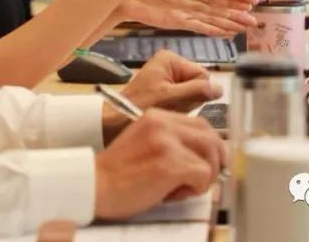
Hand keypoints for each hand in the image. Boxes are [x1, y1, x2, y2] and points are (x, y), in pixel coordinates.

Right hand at [94, 109, 224, 219]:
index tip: (209, 162)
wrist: (93, 185)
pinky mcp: (170, 164)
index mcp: (156, 116)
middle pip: (212, 137)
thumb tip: (205, 154)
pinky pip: (204, 175)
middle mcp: (163, 124)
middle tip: (204, 179)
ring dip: (204, 177)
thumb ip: (171, 141)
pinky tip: (173, 192)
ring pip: (211, 156)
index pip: (200, 124)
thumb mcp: (144, 143)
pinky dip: (195, 189)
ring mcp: (167, 142)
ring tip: (181, 187)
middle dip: (215, 161)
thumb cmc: (117, 173)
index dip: (210, 145)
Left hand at [100, 50, 222, 142]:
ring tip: (169, 112)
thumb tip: (220, 88)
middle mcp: (170, 65)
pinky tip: (167, 114)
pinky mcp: (166, 92)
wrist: (115, 124)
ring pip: (194, 95)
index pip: (203, 75)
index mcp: (170, 59)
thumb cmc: (138, 108)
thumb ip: (197, 91)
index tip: (184, 103)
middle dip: (191, 101)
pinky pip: (185, 102)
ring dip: (185, 107)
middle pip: (199, 85)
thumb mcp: (171, 99)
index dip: (198, 92)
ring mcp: (168, 79)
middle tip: (174, 109)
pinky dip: (179, 111)